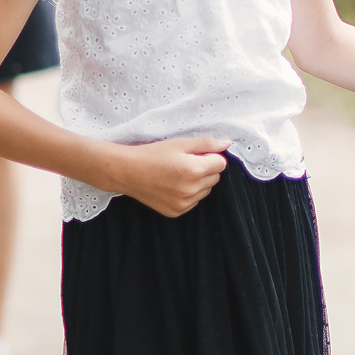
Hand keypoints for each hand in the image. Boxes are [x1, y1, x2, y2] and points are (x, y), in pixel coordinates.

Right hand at [106, 136, 230, 216]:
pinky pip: (193, 202)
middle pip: (215, 178)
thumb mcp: (180, 143)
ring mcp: (184, 203)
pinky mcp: (176, 212)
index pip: (221, 164)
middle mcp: (192, 190)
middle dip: (205, 169)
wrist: (127, 172)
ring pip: (205, 191)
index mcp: (195, 170)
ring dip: (198, 183)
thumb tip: (227, 143)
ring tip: (177, 174)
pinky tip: (172, 185)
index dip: (211, 156)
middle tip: (184, 163)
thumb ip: (206, 143)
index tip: (195, 154)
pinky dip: (188, 194)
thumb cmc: (152, 154)